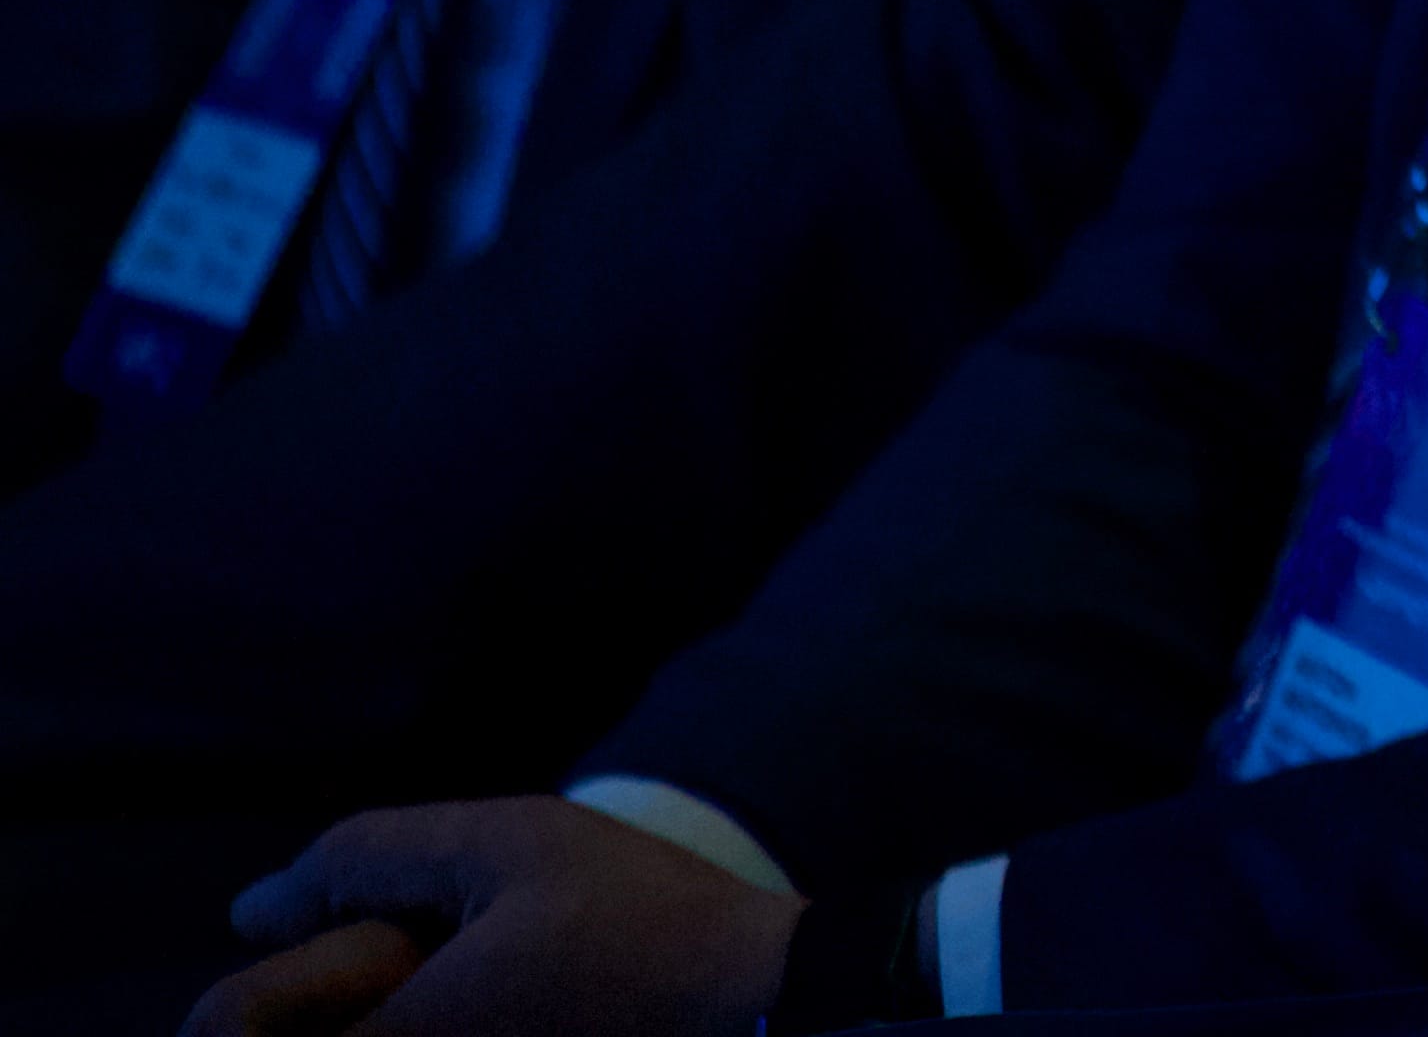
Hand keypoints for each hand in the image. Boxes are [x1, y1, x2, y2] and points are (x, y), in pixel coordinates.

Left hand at [194, 801, 799, 1036]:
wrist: (766, 1004)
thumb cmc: (643, 919)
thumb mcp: (510, 843)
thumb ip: (362, 861)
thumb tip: (249, 909)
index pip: (227, 1033)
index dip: (252, 989)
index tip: (319, 940)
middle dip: (311, 1004)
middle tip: (403, 954)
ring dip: (366, 1016)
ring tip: (455, 971)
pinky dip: (417, 1022)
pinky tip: (487, 997)